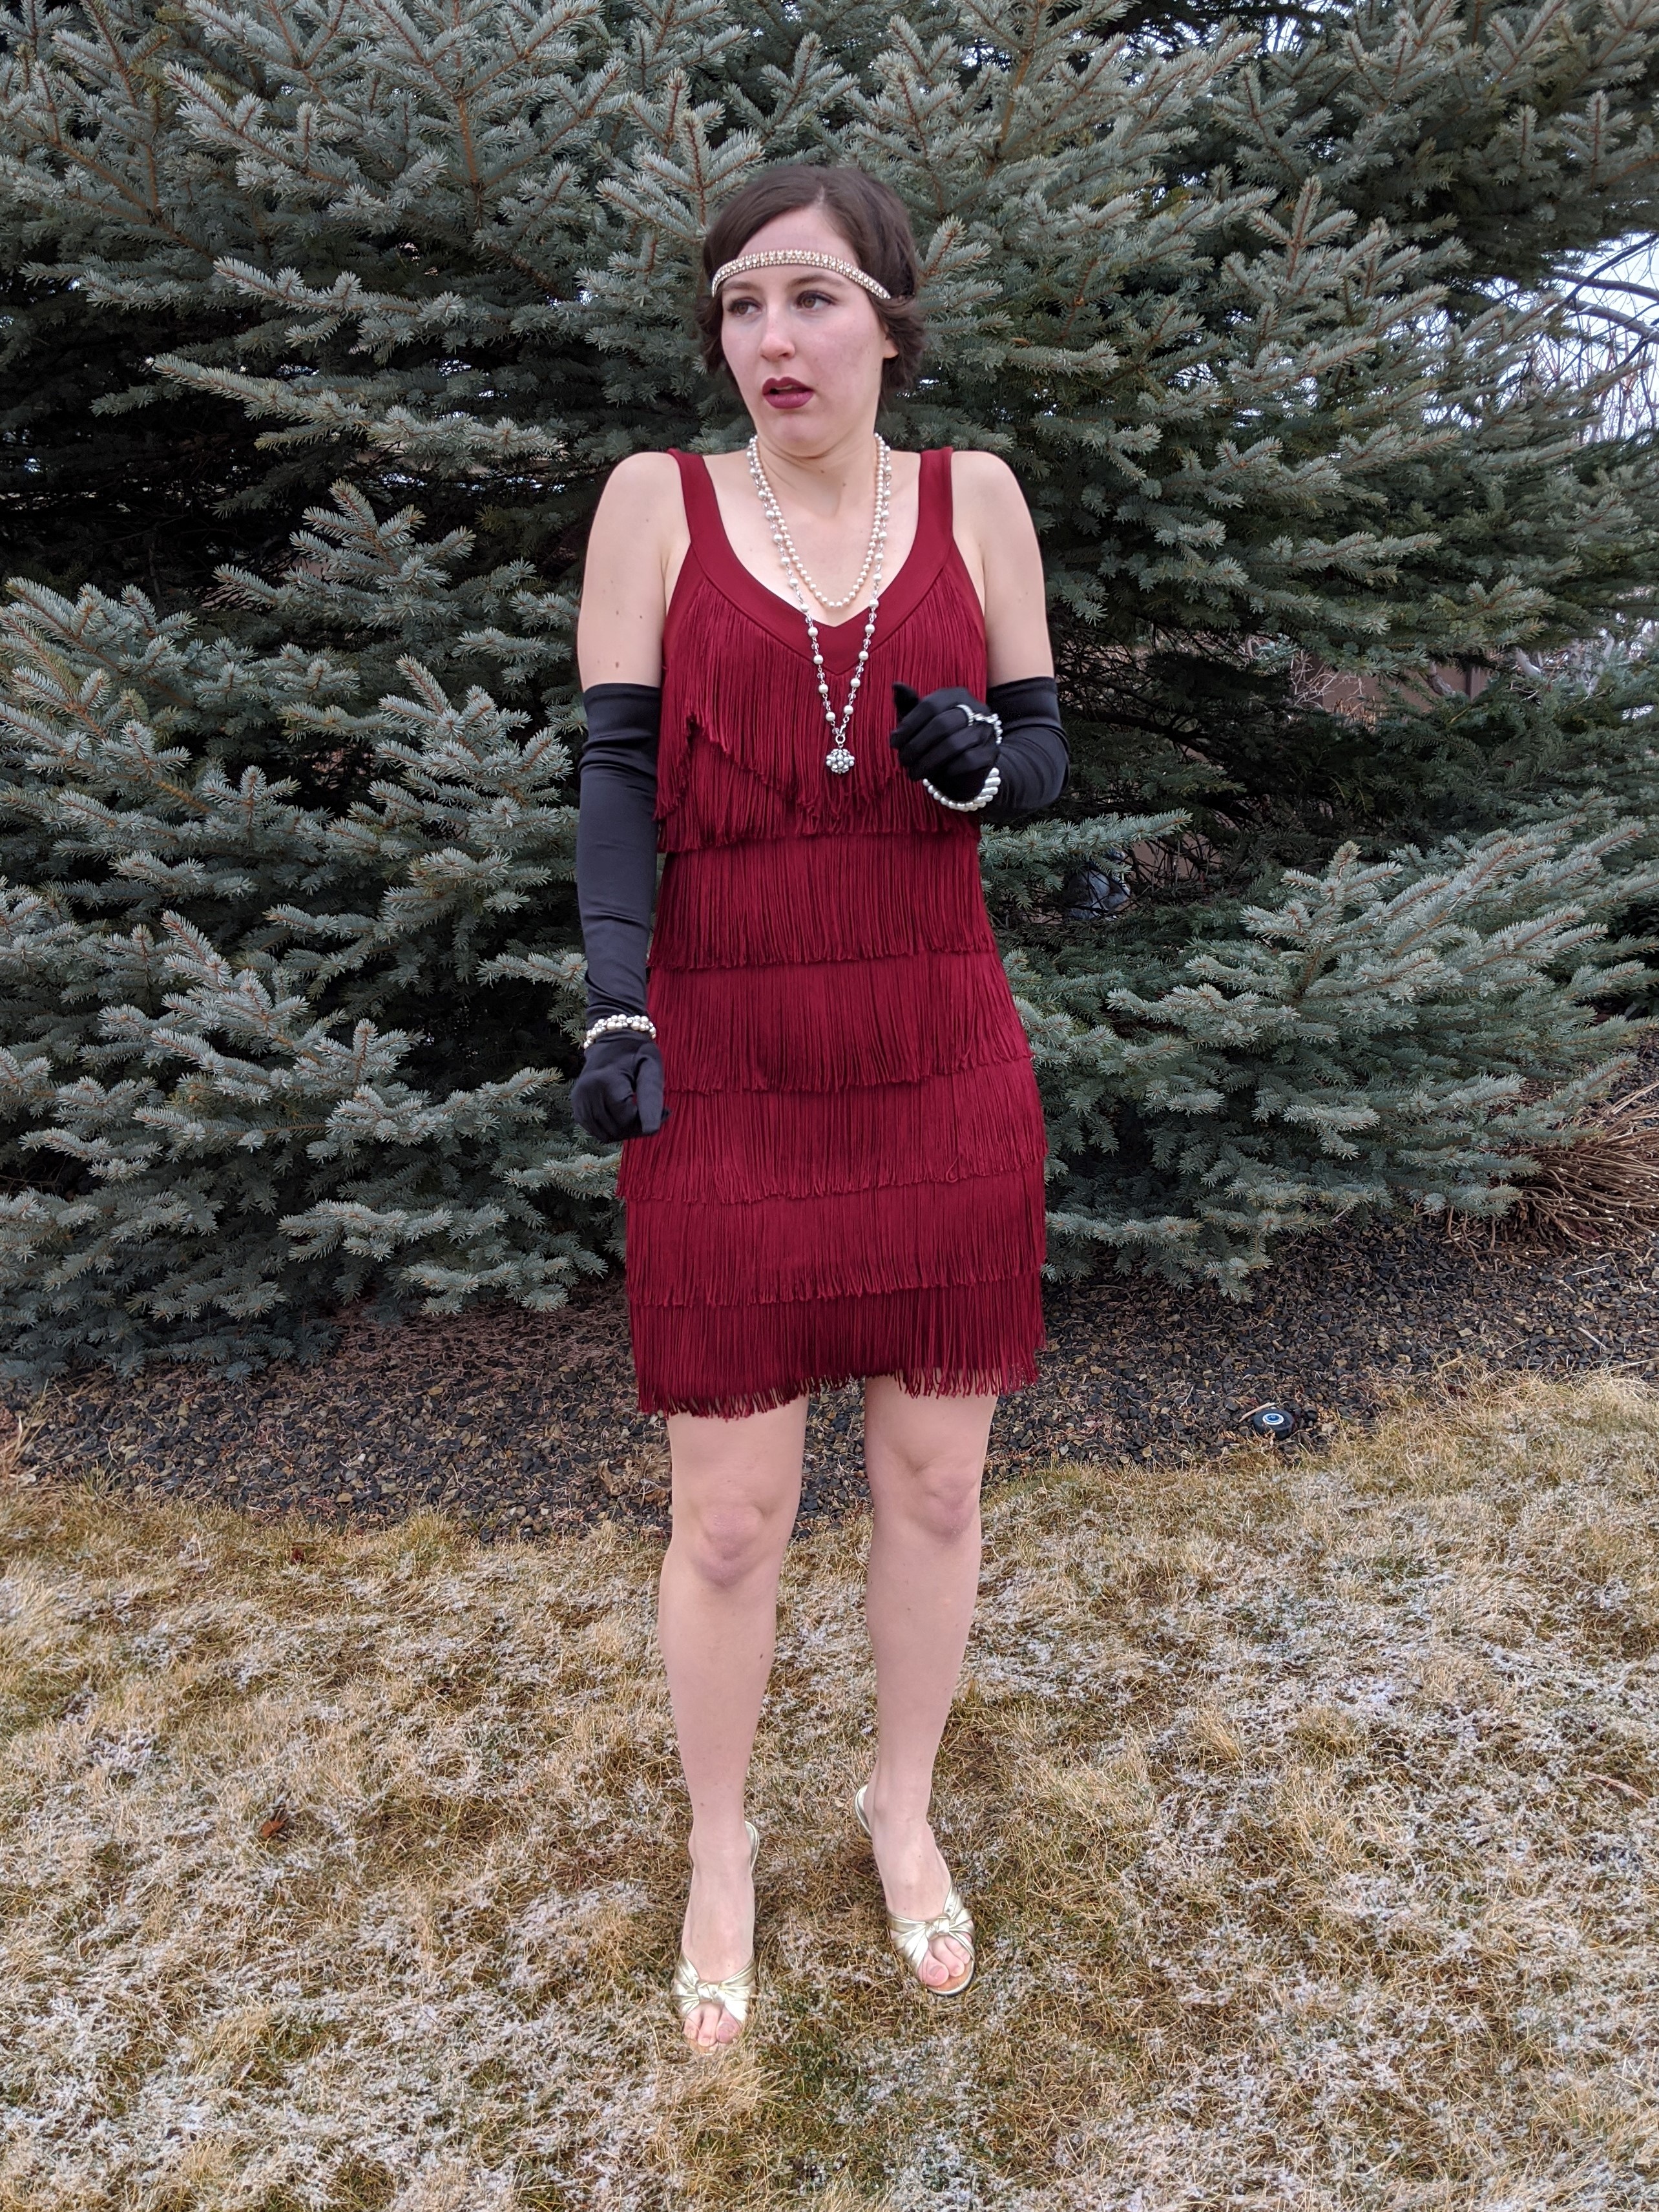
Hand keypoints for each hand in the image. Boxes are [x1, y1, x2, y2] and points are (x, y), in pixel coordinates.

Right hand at [571, 1031, 665, 1140]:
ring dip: (627, 1130)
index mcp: (604, 1080)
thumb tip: (651, 1130)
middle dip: (639, 1127)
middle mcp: (586, 1092)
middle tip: (655, 1112)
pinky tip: (625, 1113)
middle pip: (617, 1129)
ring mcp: (579, 1101)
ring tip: (640, 1111)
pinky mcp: (577, 1109)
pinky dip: (615, 1129)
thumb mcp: (650, 1067)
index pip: (627, 1119)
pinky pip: (599, 1133)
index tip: (666, 1111)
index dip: (649, 1121)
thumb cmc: (637, 1053)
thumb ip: (652, 1097)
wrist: (611, 1041)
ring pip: (607, 1135)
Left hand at [890, 683, 1000, 800]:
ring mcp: (987, 730)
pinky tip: (938, 774)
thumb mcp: (920, 723)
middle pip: (941, 724)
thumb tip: (896, 685)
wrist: (964, 770)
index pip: (930, 705)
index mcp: (957, 696)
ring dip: (928, 762)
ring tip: (914, 773)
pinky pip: (968, 761)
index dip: (908, 725)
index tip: (894, 744)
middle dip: (916, 746)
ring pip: (954, 744)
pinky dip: (948, 770)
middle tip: (903, 761)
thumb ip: (909, 705)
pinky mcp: (991, 753)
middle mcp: (976, 709)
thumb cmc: (937, 742)